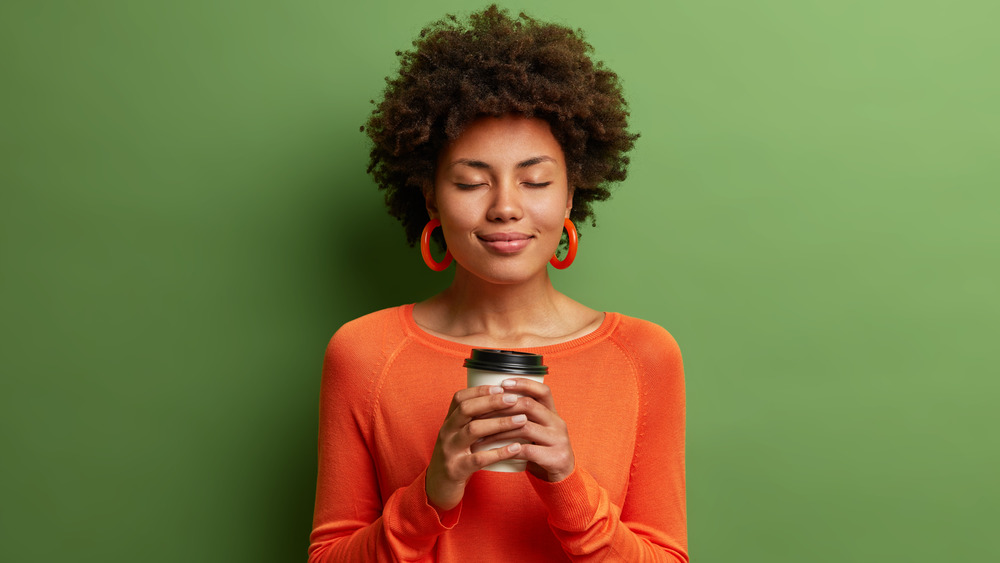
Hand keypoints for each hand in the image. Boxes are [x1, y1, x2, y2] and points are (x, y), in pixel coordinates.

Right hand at [425, 385, 529, 510]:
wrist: (438, 488)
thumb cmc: (457, 457)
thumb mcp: (459, 436)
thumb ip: (473, 420)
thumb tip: (501, 399)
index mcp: (448, 422)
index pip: (460, 398)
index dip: (480, 390)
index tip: (501, 387)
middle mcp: (446, 432)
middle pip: (467, 410)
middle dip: (492, 402)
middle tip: (514, 399)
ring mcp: (449, 451)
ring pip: (473, 430)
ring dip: (500, 423)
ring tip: (522, 420)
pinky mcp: (456, 469)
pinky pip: (479, 458)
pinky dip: (499, 452)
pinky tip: (515, 448)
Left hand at [486, 378, 575, 482]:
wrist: (562, 477)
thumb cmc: (542, 450)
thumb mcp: (538, 430)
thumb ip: (524, 417)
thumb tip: (492, 399)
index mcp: (553, 413)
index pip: (542, 390)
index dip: (523, 384)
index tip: (502, 383)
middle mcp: (558, 423)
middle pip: (529, 406)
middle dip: (502, 407)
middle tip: (480, 412)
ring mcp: (558, 440)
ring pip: (525, 427)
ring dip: (499, 430)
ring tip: (480, 435)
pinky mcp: (555, 458)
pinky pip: (527, 450)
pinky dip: (508, 450)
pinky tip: (493, 452)